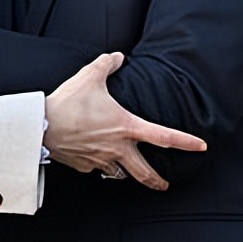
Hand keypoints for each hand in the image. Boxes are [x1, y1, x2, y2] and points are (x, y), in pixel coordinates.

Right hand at [43, 53, 206, 191]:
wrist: (41, 126)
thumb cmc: (68, 103)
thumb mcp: (91, 76)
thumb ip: (108, 64)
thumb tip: (118, 57)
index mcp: (126, 127)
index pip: (165, 137)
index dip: (186, 142)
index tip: (201, 147)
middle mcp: (118, 148)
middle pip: (145, 172)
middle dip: (157, 181)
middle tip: (164, 184)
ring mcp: (101, 160)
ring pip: (120, 174)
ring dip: (127, 175)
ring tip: (129, 174)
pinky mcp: (84, 166)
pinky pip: (96, 169)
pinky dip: (99, 165)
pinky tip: (95, 159)